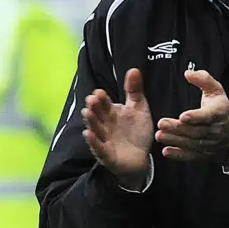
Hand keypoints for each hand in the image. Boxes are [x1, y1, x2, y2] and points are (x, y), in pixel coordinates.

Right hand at [82, 69, 152, 183]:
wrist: (141, 158)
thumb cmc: (136, 132)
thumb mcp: (138, 109)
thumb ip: (134, 90)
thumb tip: (134, 68)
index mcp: (111, 112)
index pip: (104, 103)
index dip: (101, 98)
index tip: (99, 92)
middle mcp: (104, 125)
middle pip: (97, 114)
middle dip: (94, 107)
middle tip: (92, 100)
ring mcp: (104, 140)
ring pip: (96, 129)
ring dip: (91, 121)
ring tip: (87, 113)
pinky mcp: (106, 155)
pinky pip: (98, 148)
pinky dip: (93, 142)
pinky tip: (88, 134)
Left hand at [155, 70, 228, 162]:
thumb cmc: (221, 108)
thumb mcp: (216, 90)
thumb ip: (203, 79)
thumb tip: (188, 73)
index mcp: (218, 113)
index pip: (207, 116)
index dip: (196, 117)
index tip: (183, 116)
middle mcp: (215, 130)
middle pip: (196, 131)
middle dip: (178, 128)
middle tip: (162, 124)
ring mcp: (210, 144)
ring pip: (192, 144)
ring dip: (175, 140)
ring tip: (160, 136)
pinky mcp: (205, 154)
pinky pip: (192, 156)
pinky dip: (179, 155)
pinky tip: (166, 151)